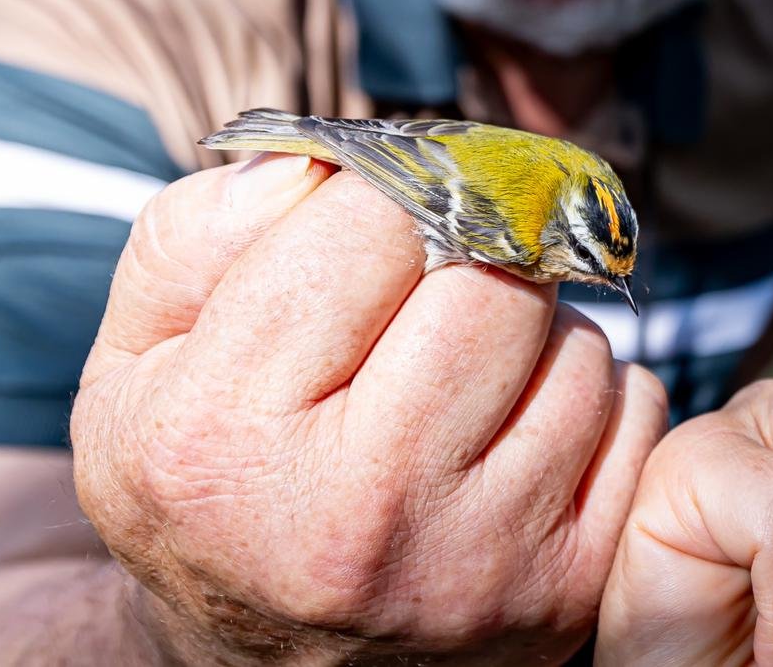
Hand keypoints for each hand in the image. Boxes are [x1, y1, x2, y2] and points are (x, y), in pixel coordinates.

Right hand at [70, 155, 667, 665]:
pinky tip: (520, 421)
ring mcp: (476, 563)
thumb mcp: (136, 363)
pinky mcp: (567, 591)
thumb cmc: (207, 482)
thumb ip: (199, 237)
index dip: (392, 187)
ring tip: (467, 366)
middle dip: (475, 246)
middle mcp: (358, 514)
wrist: (264, 666)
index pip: (374, 223)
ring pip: (578, 341)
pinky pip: (636, 409)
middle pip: (496, 277)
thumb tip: (329, 157)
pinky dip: (591, 392)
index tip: (390, 204)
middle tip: (439, 275)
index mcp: (224, 440)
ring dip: (536, 324)